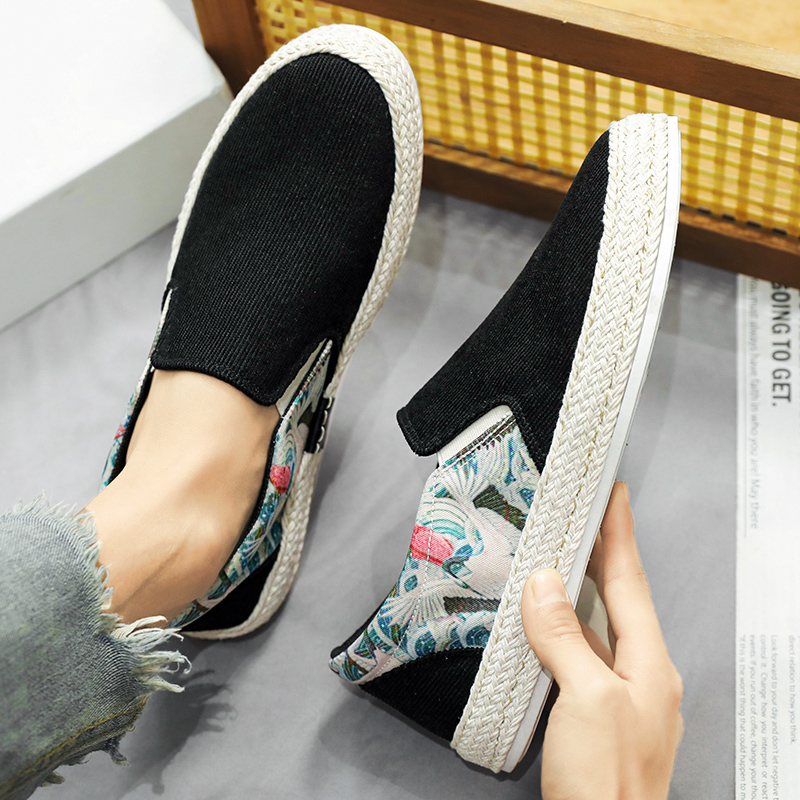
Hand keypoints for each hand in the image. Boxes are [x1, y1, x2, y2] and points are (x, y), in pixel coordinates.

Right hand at [521, 482, 682, 799]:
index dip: (619, 534)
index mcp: (649, 662)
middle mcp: (641, 673)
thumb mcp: (587, 699)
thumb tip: (543, 584)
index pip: (629, 581)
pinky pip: (581, 654)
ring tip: (561, 557)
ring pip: (598, 626)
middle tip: (582, 516)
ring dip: (579, 590)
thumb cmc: (607, 783)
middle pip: (617, 598)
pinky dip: (564, 628)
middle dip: (601, 553)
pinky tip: (546, 624)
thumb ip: (566, 637)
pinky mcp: (597, 714)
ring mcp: (620, 695)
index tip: (612, 495)